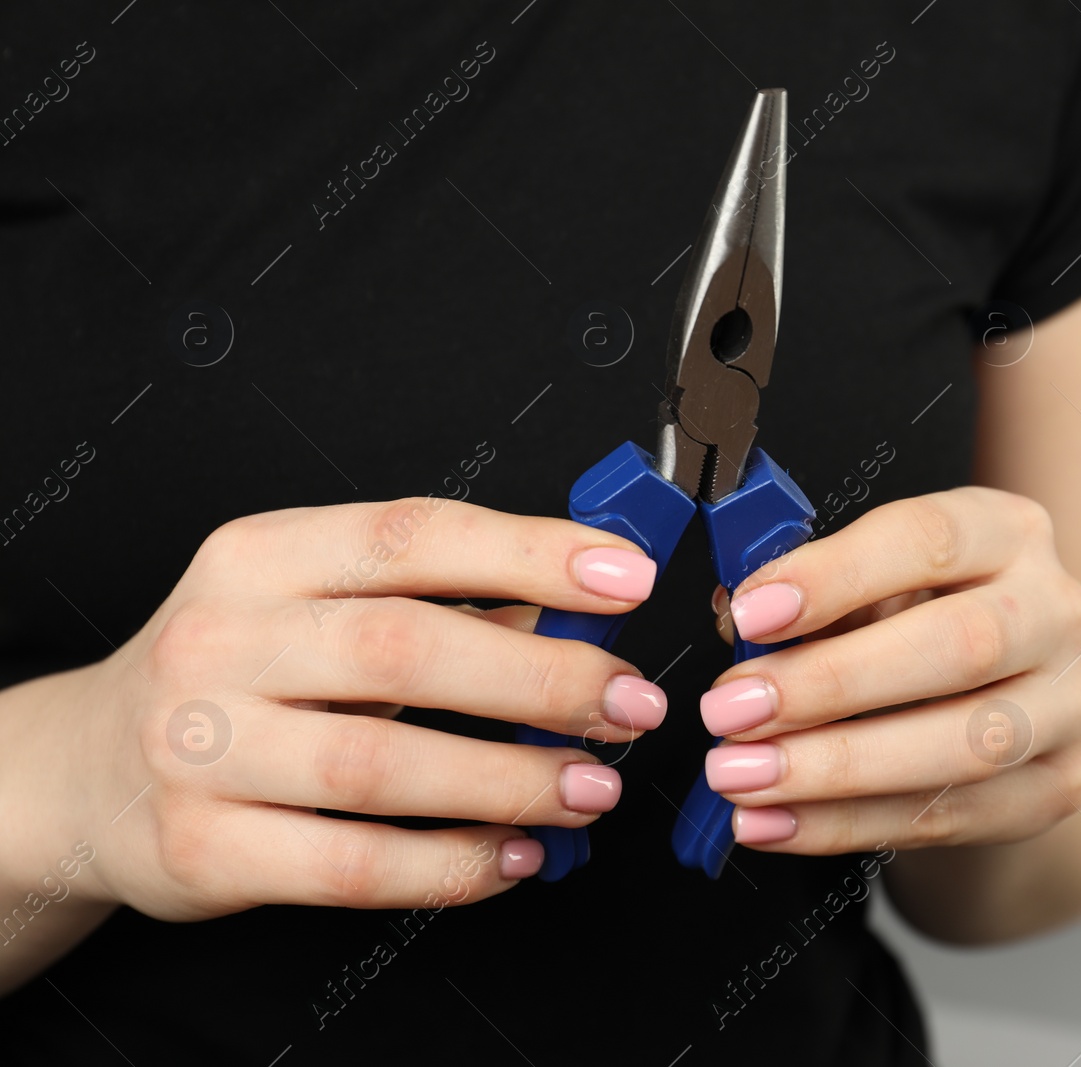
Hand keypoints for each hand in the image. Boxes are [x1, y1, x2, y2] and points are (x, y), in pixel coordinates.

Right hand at [5, 498, 668, 922]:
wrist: (86, 769)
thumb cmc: (236, 674)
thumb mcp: (314, 605)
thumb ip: (443, 604)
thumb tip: (582, 616)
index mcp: (261, 555)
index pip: (412, 534)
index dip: (531, 552)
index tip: (626, 578)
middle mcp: (221, 639)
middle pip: (407, 648)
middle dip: (542, 679)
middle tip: (629, 706)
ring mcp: (201, 747)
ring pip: (383, 765)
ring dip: (511, 780)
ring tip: (592, 789)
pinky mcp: (201, 847)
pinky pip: (350, 864)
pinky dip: (450, 863)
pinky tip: (514, 854)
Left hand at [699, 487, 1080, 851]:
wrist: (1015, 704)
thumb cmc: (921, 626)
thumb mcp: (874, 586)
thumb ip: (814, 597)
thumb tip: (735, 622)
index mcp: (1009, 532)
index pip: (929, 537)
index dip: (835, 575)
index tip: (752, 612)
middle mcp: (1057, 611)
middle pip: (960, 645)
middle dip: (830, 683)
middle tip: (730, 709)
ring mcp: (1069, 705)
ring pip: (962, 746)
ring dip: (834, 768)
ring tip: (740, 775)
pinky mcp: (1059, 786)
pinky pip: (948, 817)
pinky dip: (845, 825)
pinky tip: (773, 822)